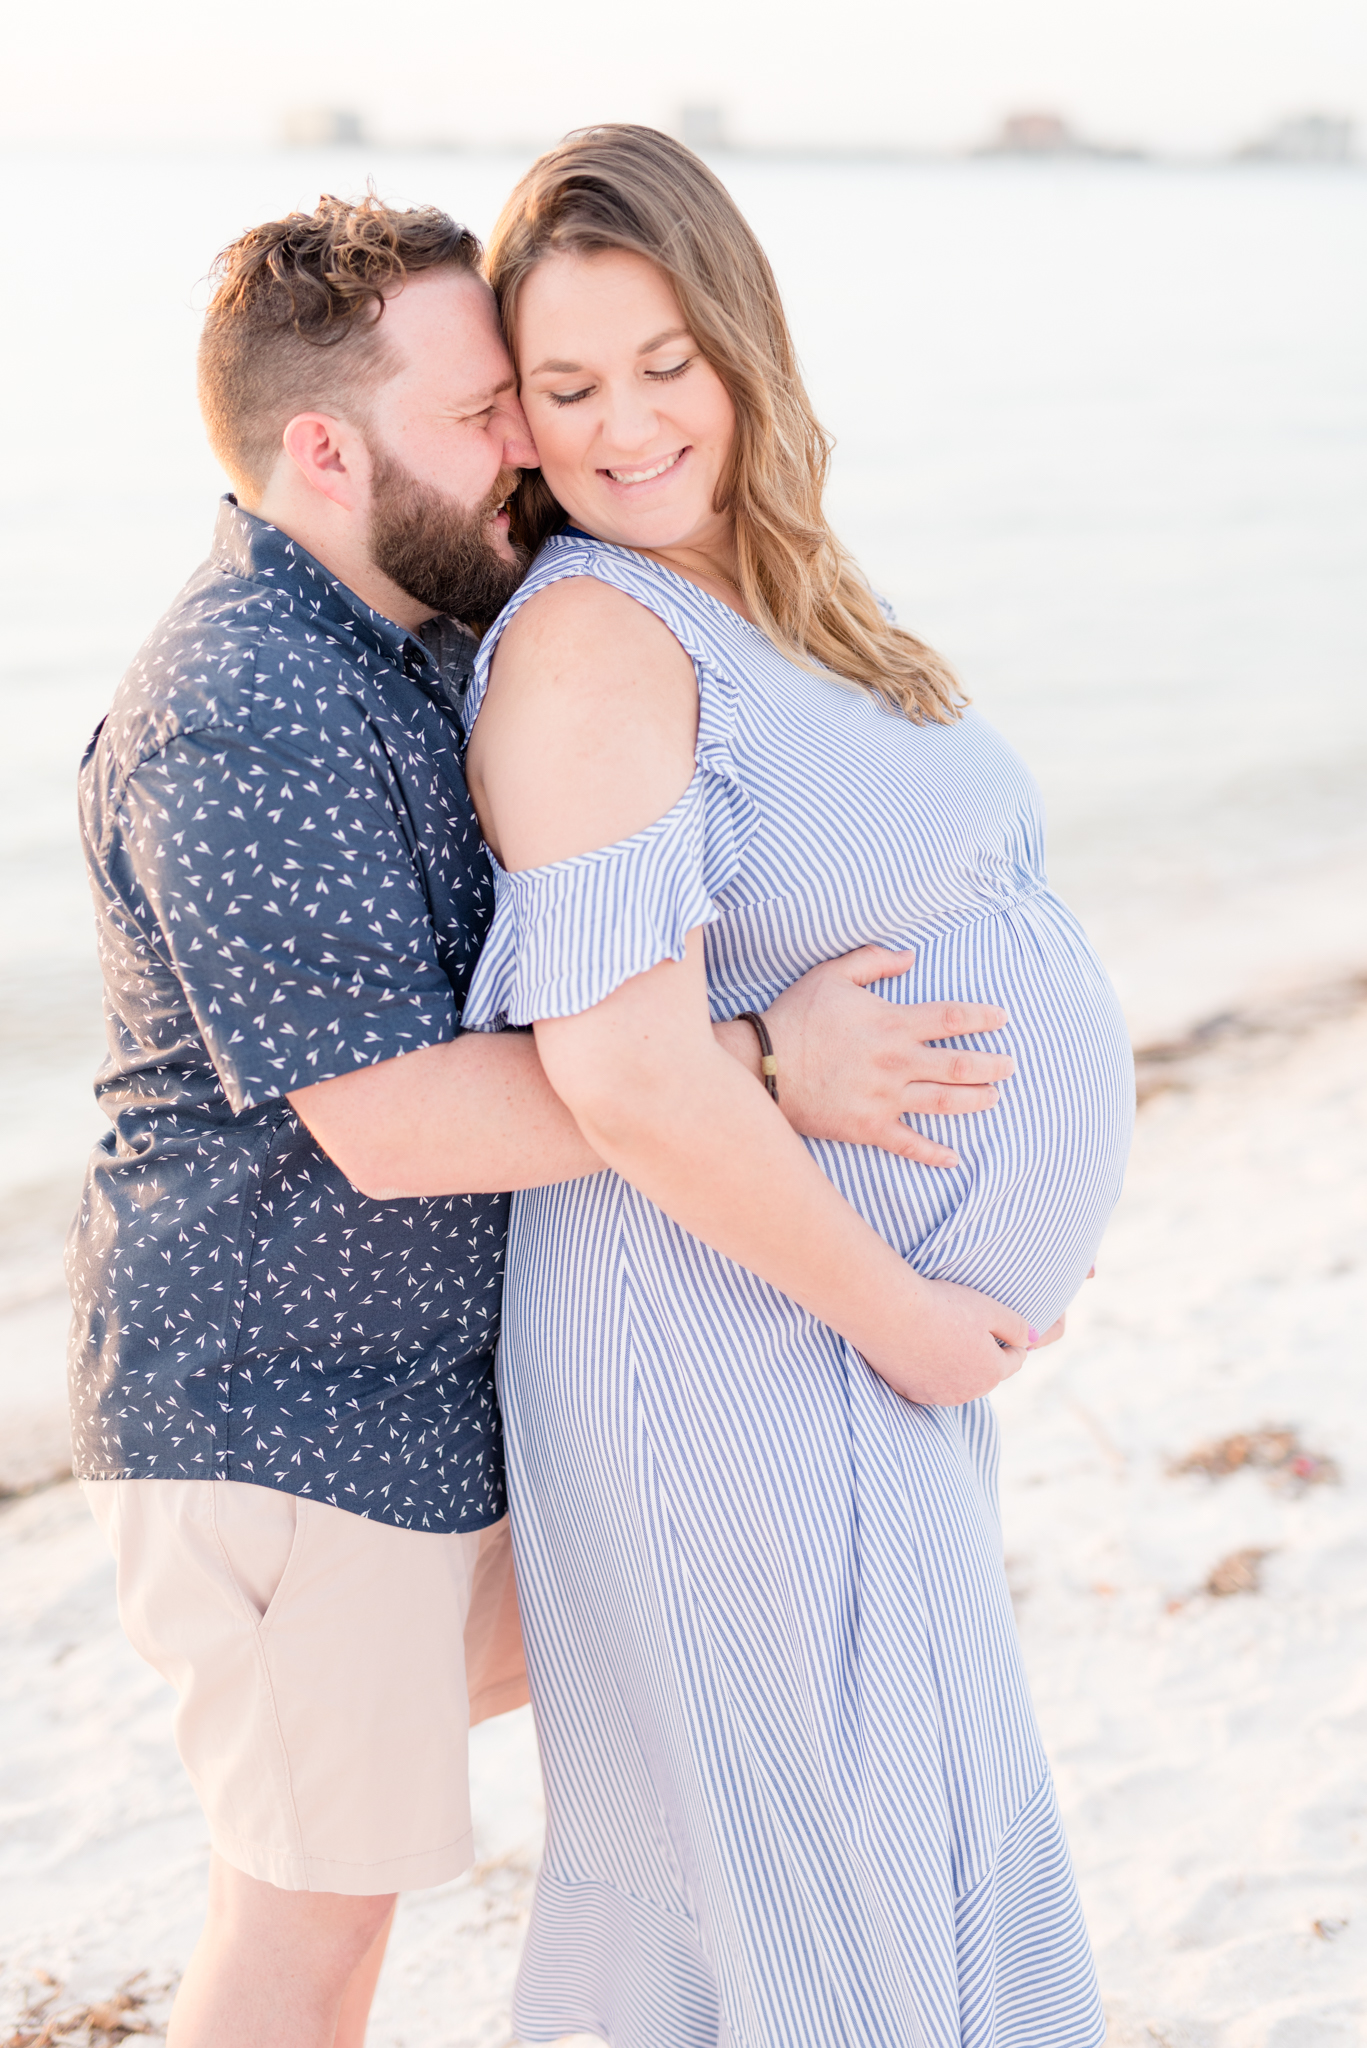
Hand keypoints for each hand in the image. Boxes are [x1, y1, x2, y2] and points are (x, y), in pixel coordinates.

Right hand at [765, 945, 1014, 1166]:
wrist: (764, 1066)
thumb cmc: (796, 1016)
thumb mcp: (831, 975)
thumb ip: (873, 962)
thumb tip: (910, 957)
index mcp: (892, 1024)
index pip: (951, 1020)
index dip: (982, 1018)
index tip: (1002, 1019)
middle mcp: (896, 1062)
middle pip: (959, 1065)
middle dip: (991, 1065)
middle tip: (1010, 1065)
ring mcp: (885, 1098)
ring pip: (944, 1102)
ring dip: (975, 1100)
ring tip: (994, 1097)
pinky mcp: (868, 1127)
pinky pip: (908, 1144)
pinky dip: (933, 1153)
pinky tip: (954, 1158)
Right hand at [863, 1275, 1031, 1404]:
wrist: (889, 1311)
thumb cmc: (942, 1305)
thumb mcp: (990, 1308)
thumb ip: (1017, 1326)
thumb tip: (1032, 1340)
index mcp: (992, 1373)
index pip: (1014, 1359)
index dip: (1007, 1338)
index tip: (992, 1321)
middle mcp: (968, 1393)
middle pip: (985, 1374)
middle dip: (981, 1354)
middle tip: (962, 1324)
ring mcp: (937, 1396)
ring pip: (957, 1381)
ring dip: (955, 1365)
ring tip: (939, 1334)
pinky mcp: (910, 1393)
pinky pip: (929, 1383)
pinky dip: (928, 1370)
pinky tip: (918, 1346)